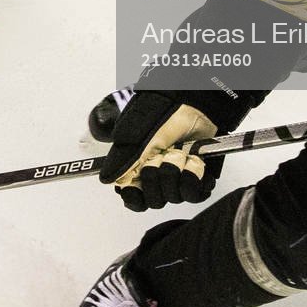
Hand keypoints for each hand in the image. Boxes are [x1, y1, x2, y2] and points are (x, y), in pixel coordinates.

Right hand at [97, 90, 229, 211]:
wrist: (196, 105)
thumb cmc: (166, 113)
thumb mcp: (138, 135)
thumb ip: (123, 160)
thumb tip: (107, 178)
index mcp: (139, 167)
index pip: (133, 198)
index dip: (135, 197)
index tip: (136, 188)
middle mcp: (158, 175)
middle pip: (154, 200)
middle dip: (157, 178)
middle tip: (161, 157)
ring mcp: (178, 178)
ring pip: (174, 197)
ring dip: (177, 172)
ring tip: (180, 152)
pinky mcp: (199, 178)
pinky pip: (196, 194)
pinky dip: (195, 177)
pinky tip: (193, 161)